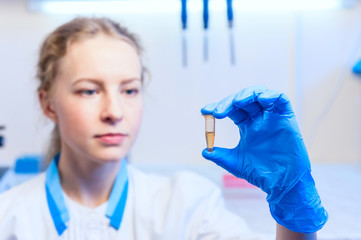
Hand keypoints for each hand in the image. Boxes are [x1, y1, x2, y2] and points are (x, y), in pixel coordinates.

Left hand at [201, 86, 327, 232]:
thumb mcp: (235, 163)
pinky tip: (260, 99)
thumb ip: (220, 156)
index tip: (205, 111)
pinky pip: (281, 99)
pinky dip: (270, 95)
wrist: (281, 184)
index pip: (231, 110)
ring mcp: (272, 118)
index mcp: (246, 126)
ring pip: (260, 94)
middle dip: (228, 102)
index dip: (218, 107)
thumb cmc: (260, 173)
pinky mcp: (286, 118)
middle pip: (243, 100)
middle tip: (218, 112)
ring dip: (247, 94)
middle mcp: (259, 119)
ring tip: (236, 102)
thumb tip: (204, 152)